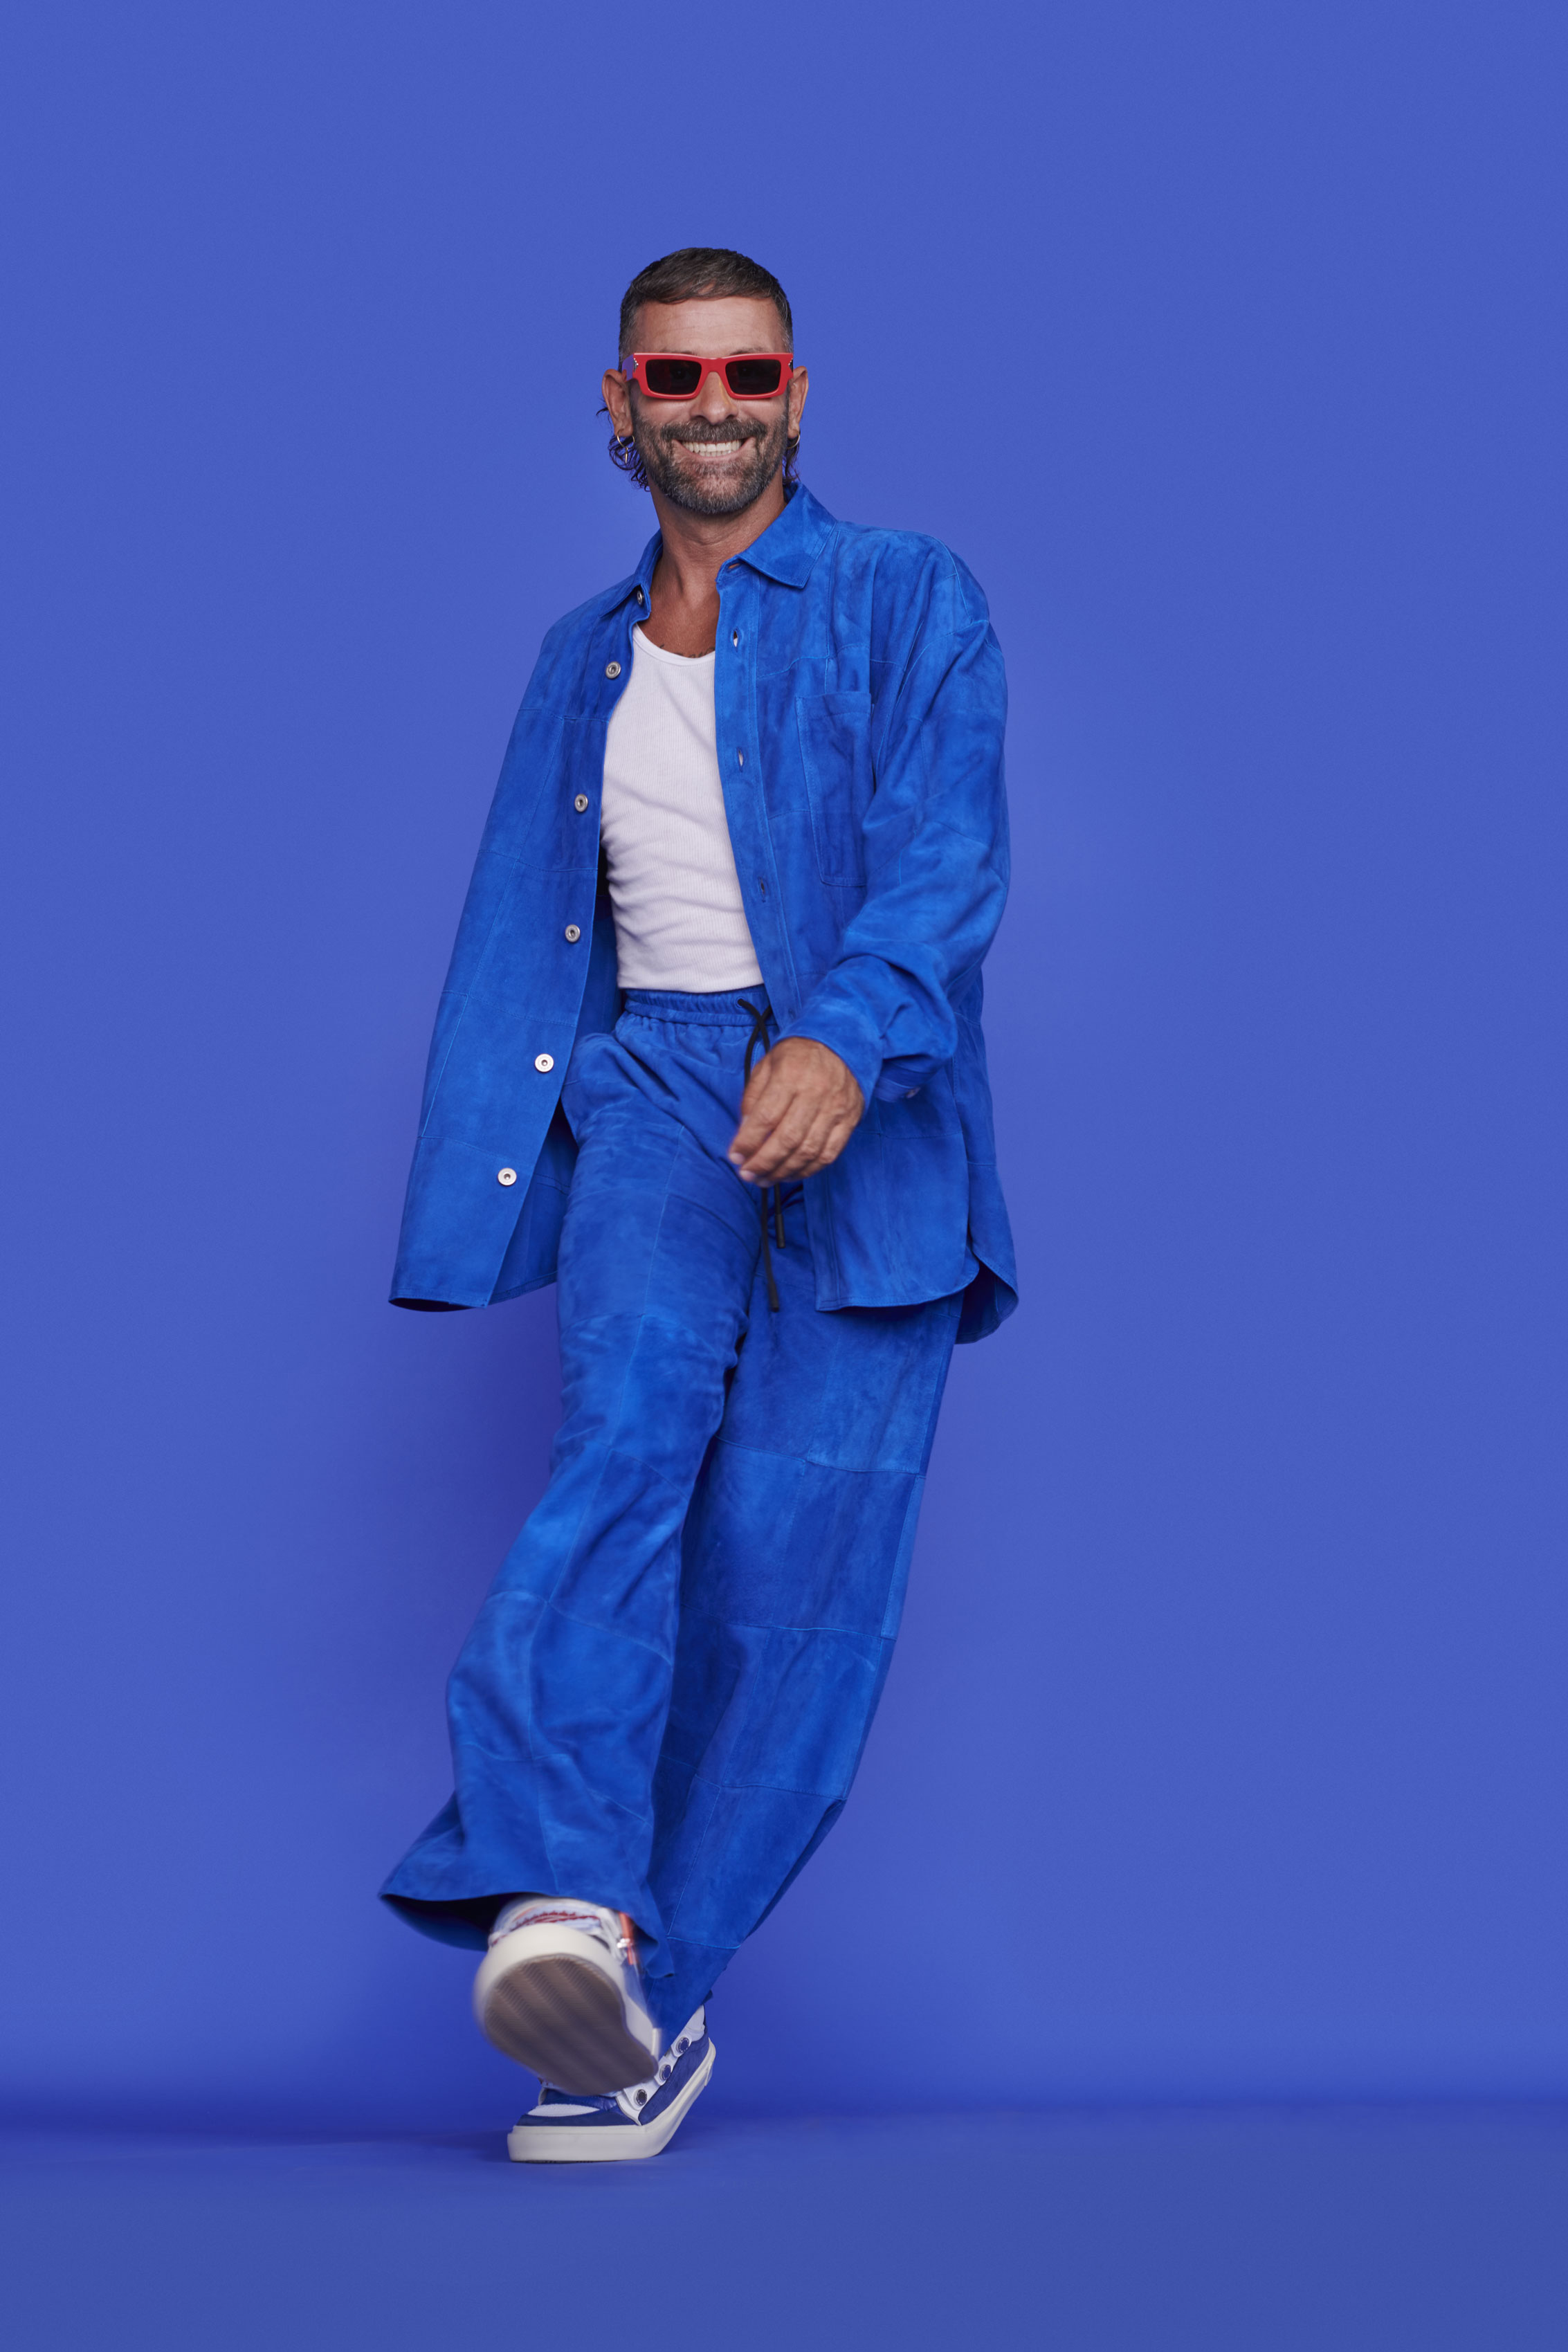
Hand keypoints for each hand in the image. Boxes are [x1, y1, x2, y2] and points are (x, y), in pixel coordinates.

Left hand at [728, 1037, 863, 1183]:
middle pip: (787, 1139)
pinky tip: (791, 1173)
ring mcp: (835, 1109)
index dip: (748, 1142)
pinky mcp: (849, 1121)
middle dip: (763, 1163)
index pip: (766, 1117)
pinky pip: (829, 1154)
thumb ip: (753, 1097)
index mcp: (790, 1076)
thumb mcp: (768, 1064)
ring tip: (765, 1179)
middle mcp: (815, 1094)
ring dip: (783, 1171)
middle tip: (747, 1175)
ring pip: (808, 1151)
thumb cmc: (799, 1055)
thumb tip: (745, 1132)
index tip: (735, 1156)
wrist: (843, 1044)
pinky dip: (808, 1170)